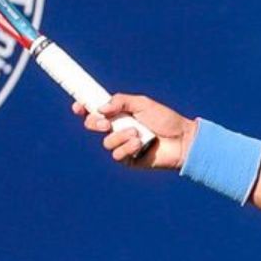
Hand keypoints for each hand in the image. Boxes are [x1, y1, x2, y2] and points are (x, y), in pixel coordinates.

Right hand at [72, 93, 191, 170]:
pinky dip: (127, 148)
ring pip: (106, 142)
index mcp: (119, 113)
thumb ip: (120, 102)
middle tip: (105, 123)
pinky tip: (139, 144)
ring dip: (119, 137)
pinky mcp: (129, 159)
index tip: (78, 106)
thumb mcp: (142, 103)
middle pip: (93, 126)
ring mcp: (123, 144)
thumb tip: (100, 108)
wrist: (182, 139)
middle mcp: (118, 128)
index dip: (84, 108)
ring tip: (137, 133)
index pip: (95, 110)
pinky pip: (117, 155)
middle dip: (94, 124)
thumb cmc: (165, 119)